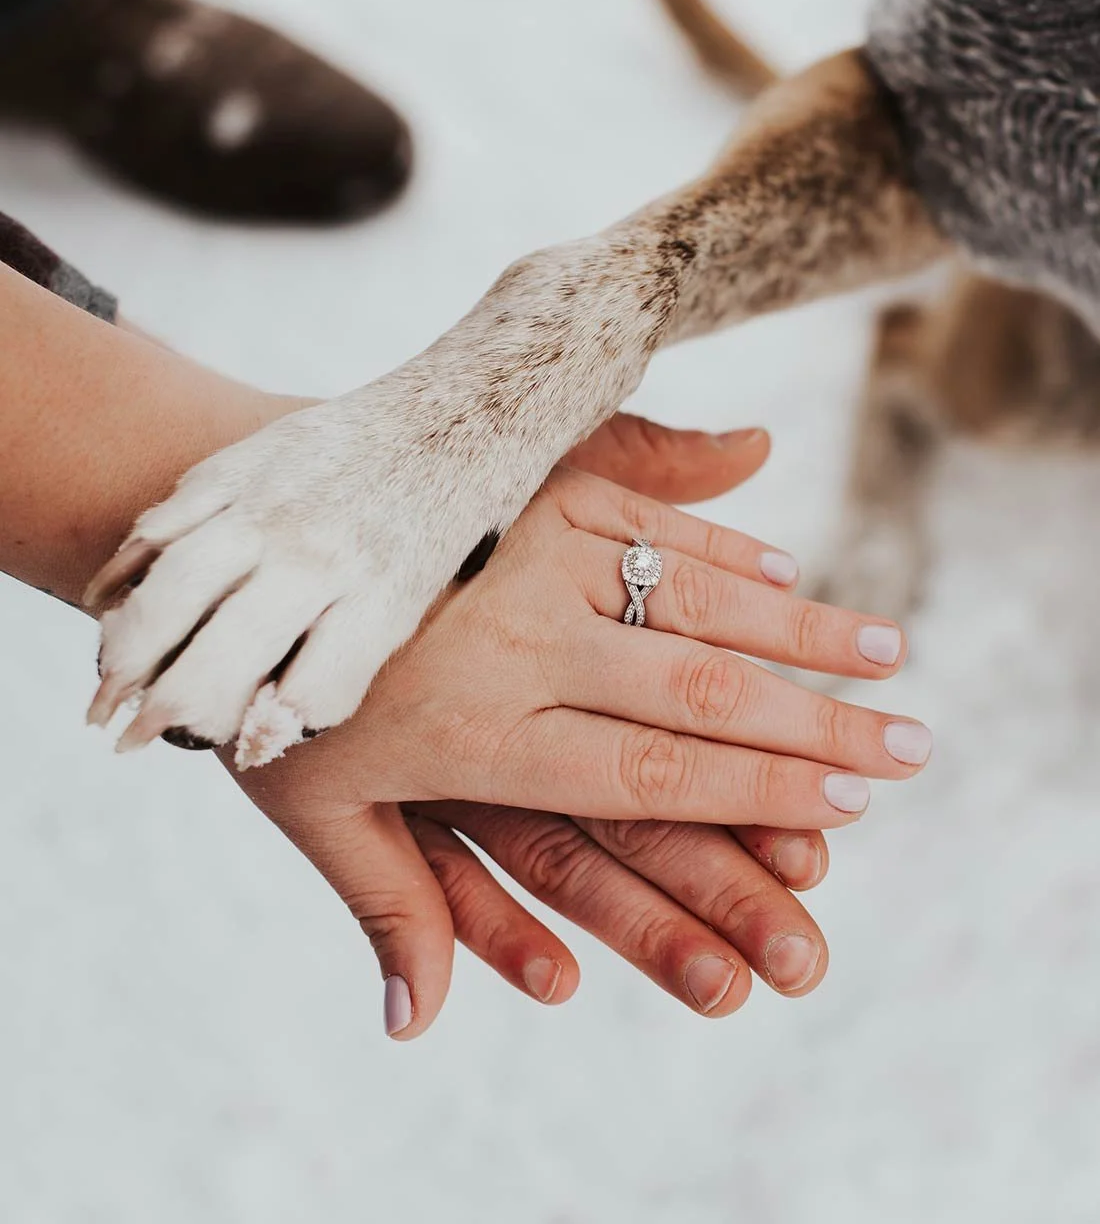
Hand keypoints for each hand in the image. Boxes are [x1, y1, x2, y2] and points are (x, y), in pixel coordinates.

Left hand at [229, 416, 929, 1036]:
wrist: (232, 539)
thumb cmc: (270, 687)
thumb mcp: (308, 808)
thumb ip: (386, 906)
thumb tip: (418, 1024)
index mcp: (478, 729)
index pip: (648, 773)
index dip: (758, 793)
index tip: (846, 809)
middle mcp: (518, 639)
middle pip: (696, 690)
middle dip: (817, 725)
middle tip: (911, 745)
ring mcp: (525, 552)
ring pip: (688, 596)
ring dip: (798, 628)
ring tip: (888, 654)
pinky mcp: (523, 486)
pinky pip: (641, 517)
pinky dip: (720, 546)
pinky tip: (785, 568)